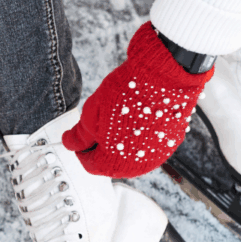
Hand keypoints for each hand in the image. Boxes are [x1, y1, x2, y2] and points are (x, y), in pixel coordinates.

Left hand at [62, 23, 212, 177]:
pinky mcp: (170, 143)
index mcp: (112, 162)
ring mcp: (156, 156)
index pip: (89, 164)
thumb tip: (70, 143)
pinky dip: (141, 137)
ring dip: (122, 143)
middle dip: (102, 147)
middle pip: (111, 163)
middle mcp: (136, 166)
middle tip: (101, 125)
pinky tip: (137, 119)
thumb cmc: (128, 93)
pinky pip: (149, 146)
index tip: (83, 137)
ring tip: (120, 119)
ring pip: (131, 156)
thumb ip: (79, 136)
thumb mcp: (91, 113)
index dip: (82, 149)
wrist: (163, 76)